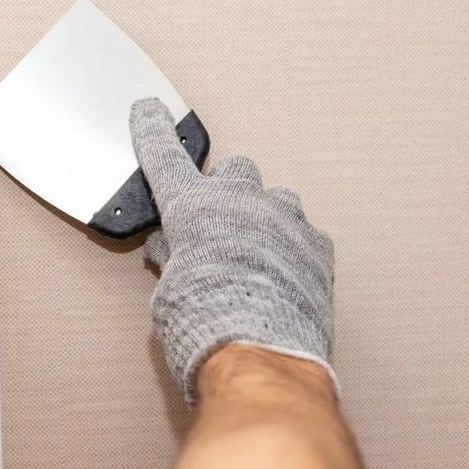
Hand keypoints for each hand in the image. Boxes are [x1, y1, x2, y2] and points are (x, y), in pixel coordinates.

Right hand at [130, 98, 335, 403]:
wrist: (261, 356)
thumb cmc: (205, 326)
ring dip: (264, 218)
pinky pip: (303, 233)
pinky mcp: (317, 247)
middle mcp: (241, 203)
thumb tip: (171, 250)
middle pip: (234, 172)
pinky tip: (283, 275)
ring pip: (275, 200)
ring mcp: (285, 221)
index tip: (150, 111)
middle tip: (216, 226)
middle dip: (225, 192)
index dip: (153, 132)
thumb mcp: (170, 291)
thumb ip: (173, 259)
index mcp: (193, 208)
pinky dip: (292, 248)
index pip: (165, 158)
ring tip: (256, 255)